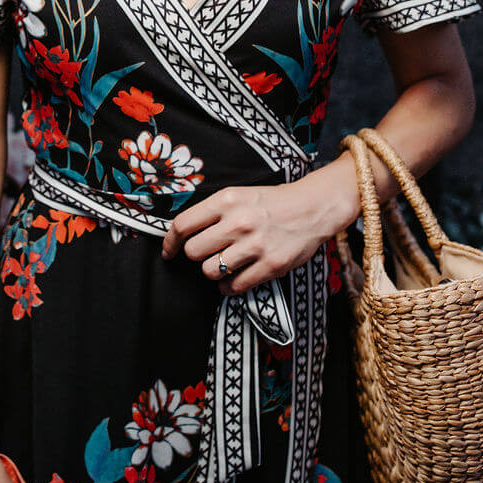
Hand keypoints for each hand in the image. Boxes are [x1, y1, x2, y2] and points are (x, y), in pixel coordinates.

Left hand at [159, 181, 330, 294]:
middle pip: (194, 252)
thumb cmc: (270, 203)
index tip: (170, 252)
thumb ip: (211, 212)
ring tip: (223, 265)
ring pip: (210, 271)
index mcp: (226, 200)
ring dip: (213, 272)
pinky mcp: (271, 265)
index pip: (183, 225)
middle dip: (197, 256)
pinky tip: (233, 279)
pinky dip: (228, 287)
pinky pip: (234, 286)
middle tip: (209, 253)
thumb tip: (180, 234)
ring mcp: (255, 245)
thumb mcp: (238, 195)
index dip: (170, 242)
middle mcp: (238, 222)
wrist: (312, 208)